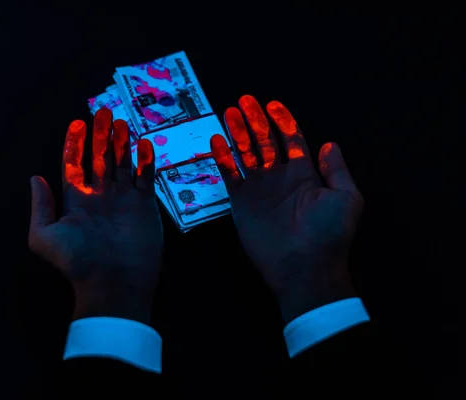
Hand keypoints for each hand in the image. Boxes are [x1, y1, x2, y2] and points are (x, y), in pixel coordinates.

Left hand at [28, 108, 162, 323]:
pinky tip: (143, 143)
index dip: (75, 144)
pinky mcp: (145, 206)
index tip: (77, 123)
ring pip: (123, 163)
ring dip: (122, 143)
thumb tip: (35, 178)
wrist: (113, 283)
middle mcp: (100, 197)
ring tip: (122, 123)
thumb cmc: (77, 261)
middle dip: (101, 136)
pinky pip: (145, 177)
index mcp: (77, 201)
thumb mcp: (44, 237)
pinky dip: (145, 160)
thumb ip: (41, 206)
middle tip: (103, 113)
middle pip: (100, 158)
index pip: (74, 165)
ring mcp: (124, 200)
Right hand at [210, 95, 363, 322]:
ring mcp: (259, 190)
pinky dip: (223, 158)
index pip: (291, 139)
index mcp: (304, 174)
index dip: (282, 120)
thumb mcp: (345, 198)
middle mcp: (280, 178)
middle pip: (265, 141)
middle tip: (245, 100)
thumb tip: (330, 145)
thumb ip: (336, 170)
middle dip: (255, 120)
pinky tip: (217, 141)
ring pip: (245, 154)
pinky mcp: (242, 203)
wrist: (304, 267)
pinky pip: (230, 176)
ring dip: (237, 133)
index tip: (273, 104)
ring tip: (230, 112)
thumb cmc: (329, 234)